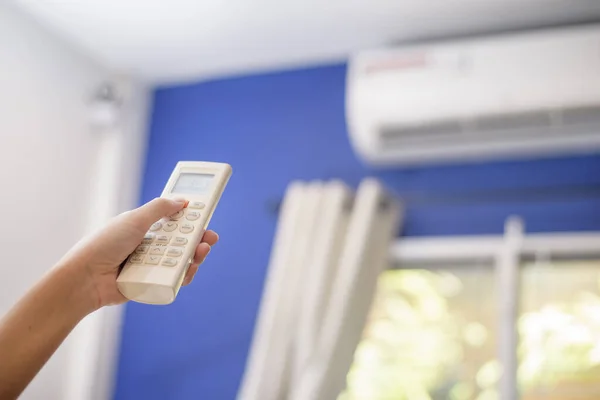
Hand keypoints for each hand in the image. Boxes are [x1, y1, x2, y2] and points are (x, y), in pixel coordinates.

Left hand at [61, 198, 217, 308]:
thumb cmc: (104, 245)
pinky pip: (175, 278)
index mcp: (144, 227)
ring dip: (195, 255)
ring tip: (200, 252)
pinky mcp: (152, 282)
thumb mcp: (135, 219)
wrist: (86, 278)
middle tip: (210, 237)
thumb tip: (182, 200)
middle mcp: (149, 245)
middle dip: (198, 238)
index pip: (173, 221)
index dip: (189, 218)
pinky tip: (189, 269)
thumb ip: (160, 208)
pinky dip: (184, 274)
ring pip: (182, 260)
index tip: (204, 215)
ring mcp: (152, 265)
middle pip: (182, 241)